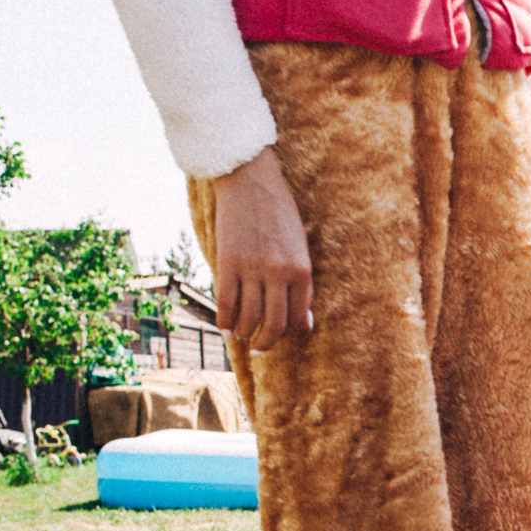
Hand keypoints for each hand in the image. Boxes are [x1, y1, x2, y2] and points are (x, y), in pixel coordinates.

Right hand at [211, 147, 312, 350]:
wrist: (250, 181)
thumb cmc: (279, 215)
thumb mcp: (301, 248)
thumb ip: (302, 286)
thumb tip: (304, 325)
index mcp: (302, 269)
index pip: (296, 316)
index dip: (287, 331)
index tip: (278, 334)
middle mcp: (279, 272)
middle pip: (274, 324)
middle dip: (266, 343)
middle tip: (260, 349)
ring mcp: (252, 268)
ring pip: (249, 317)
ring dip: (245, 334)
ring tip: (243, 336)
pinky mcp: (228, 263)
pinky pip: (226, 303)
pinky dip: (225, 321)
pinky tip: (226, 327)